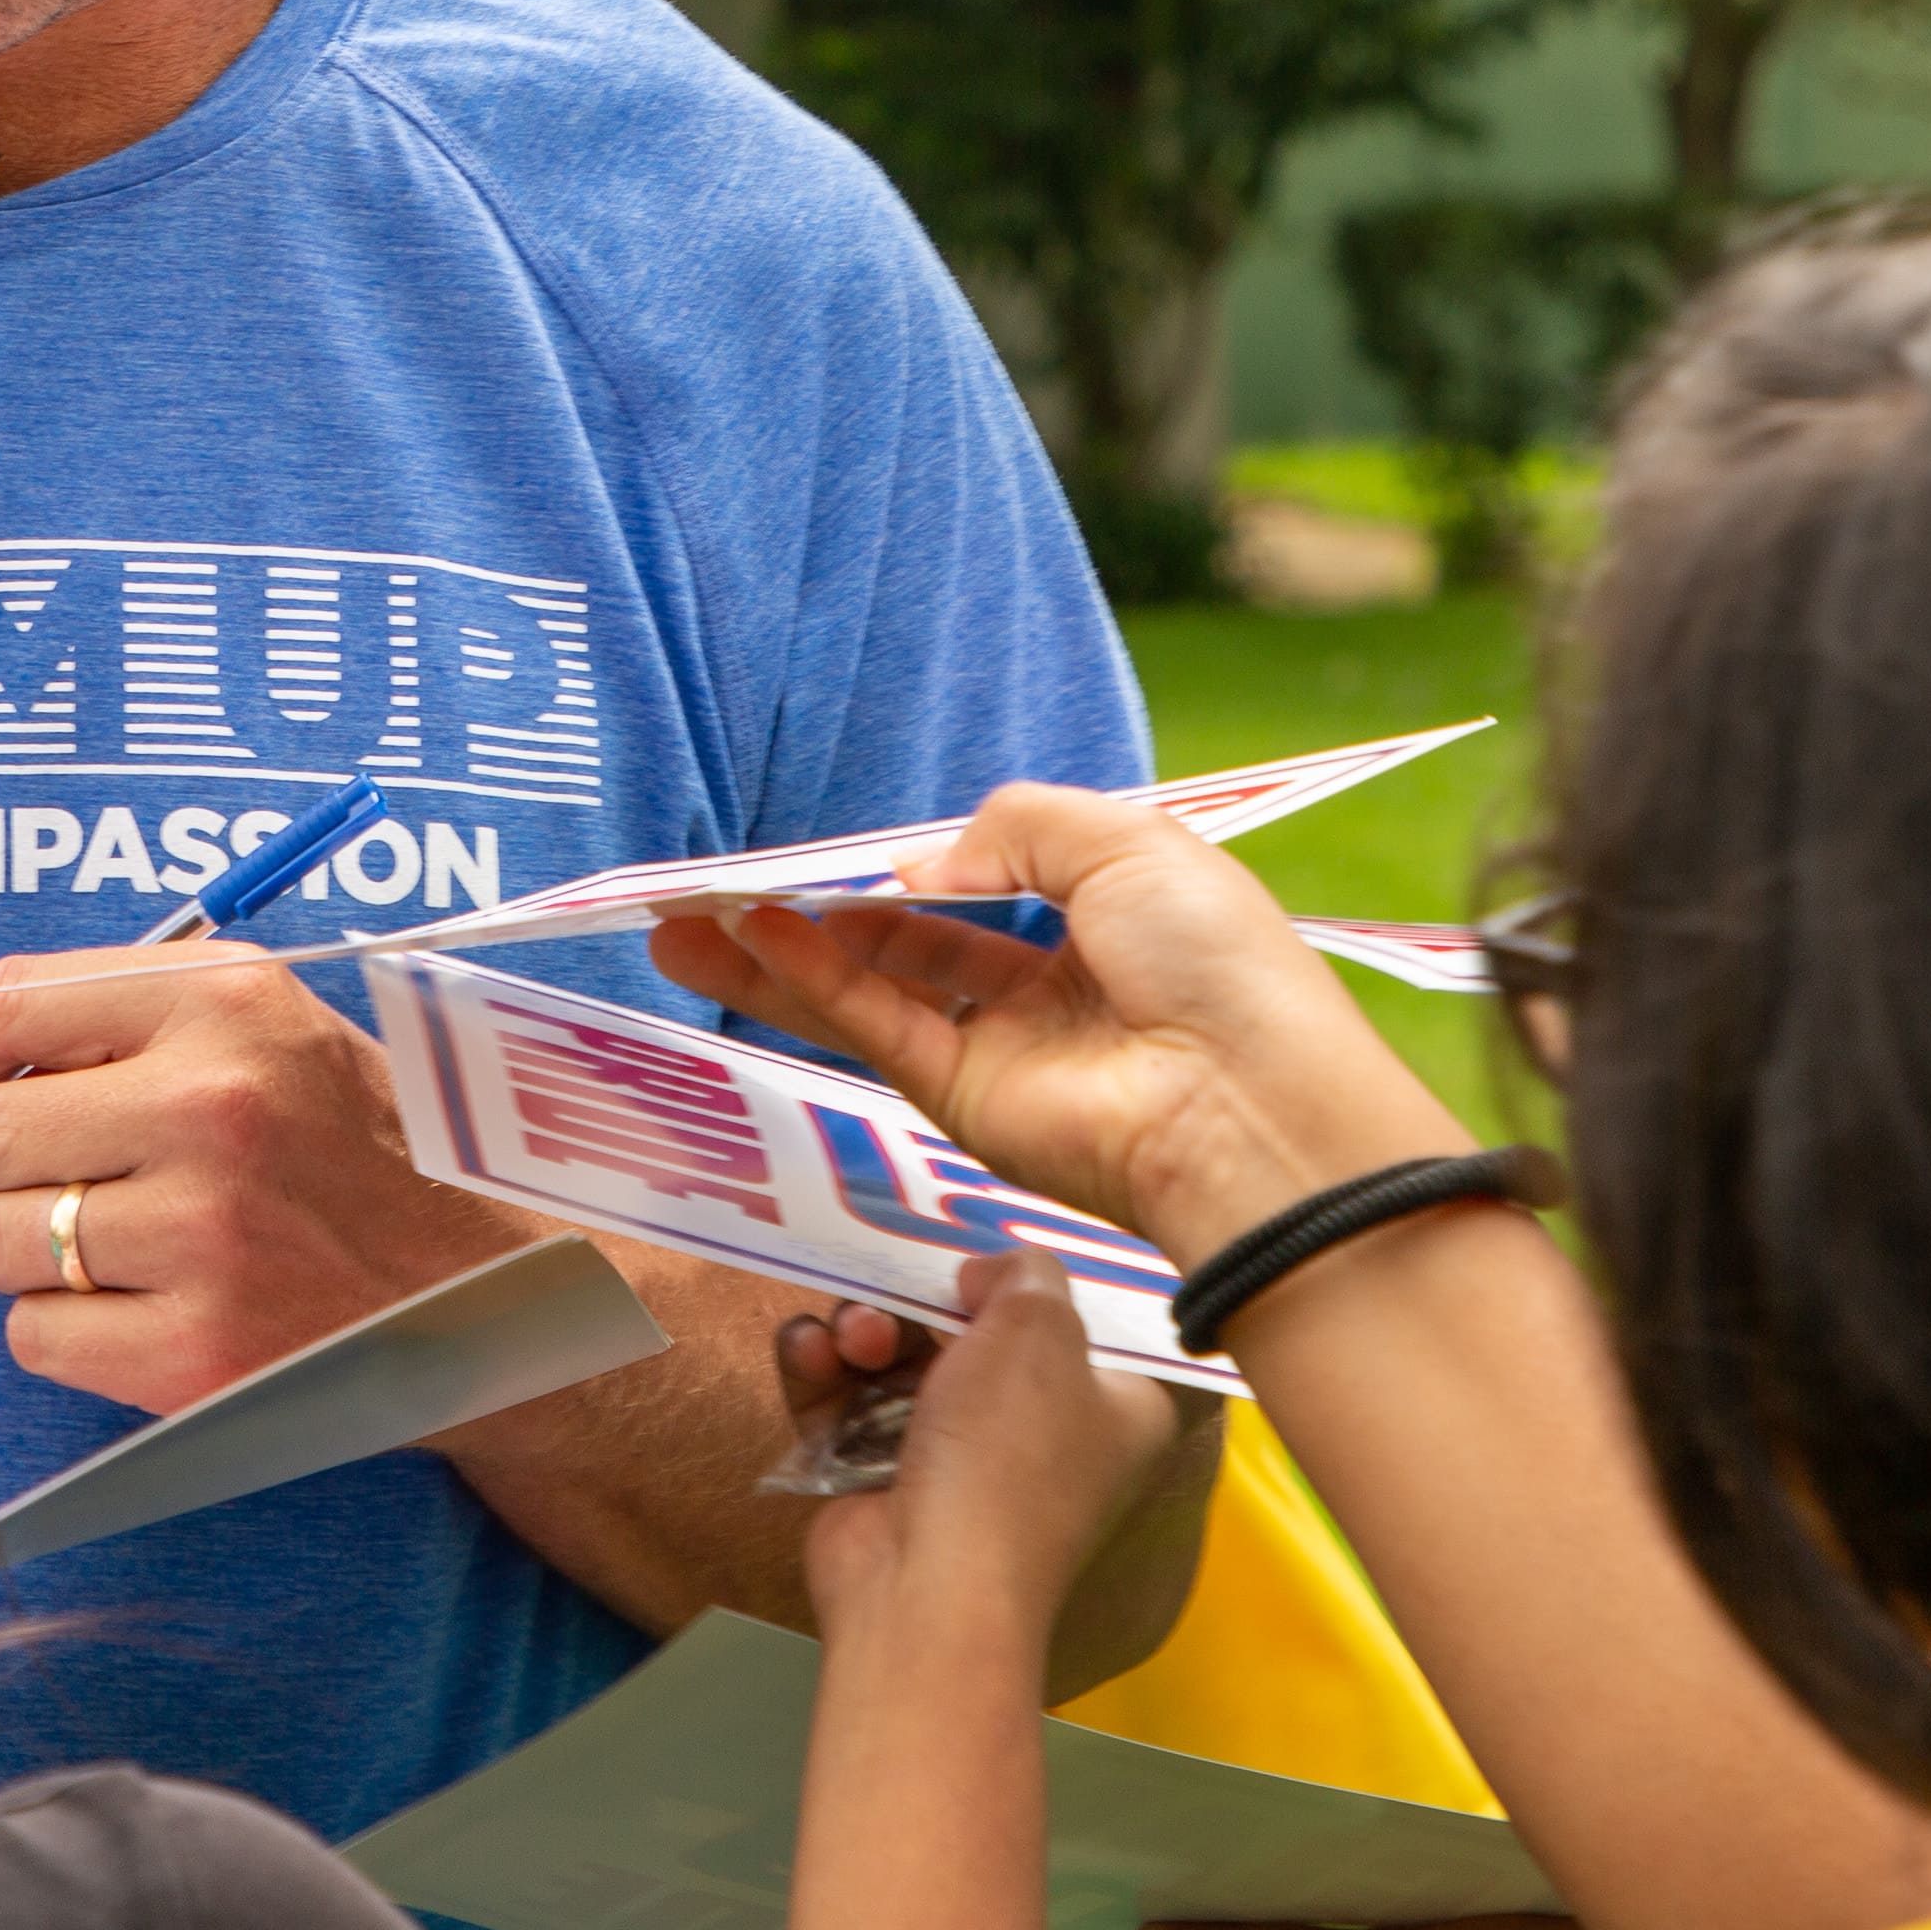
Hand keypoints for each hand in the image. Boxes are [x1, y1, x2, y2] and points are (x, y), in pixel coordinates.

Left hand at [0, 945, 536, 1409]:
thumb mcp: (263, 1027)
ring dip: (14, 1253)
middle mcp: (212, 1105)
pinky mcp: (199, 1349)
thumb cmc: (350, 1146)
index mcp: (223, 1001)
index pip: (4, 1006)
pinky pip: (38, 1336)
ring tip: (101, 1249)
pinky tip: (137, 1313)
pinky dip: (60, 1332)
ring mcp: (207, 1234)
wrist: (485, 1289)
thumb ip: (114, 1015)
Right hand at [647, 783, 1464, 1258]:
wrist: (1245, 1103)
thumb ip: (1015, 827)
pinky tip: (752, 935)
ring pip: (865, 988)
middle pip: (899, 942)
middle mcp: (1043, 988)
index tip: (822, 849)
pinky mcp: (964, 1102)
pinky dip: (810, 981)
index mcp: (1101, 919)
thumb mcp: (1127, 839)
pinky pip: (873, 1027)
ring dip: (778, 950)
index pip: (977, 883)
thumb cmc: (1215, 962)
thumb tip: (919, 862)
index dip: (897, 863)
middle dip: (809, 911)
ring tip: (684, 918)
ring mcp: (998, 1050)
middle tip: (710, 886)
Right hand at [785, 1254, 1174, 1648]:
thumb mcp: (1039, 1330)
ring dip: (862, 1329)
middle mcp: (1039, 1432)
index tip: (980, 1259)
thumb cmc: (1006, 1457)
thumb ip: (1024, 1272)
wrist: (928, 1587)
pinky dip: (822, 1368)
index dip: (1028, 1282)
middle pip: (970, 1330)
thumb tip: (984, 1278)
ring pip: (898, 1357)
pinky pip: (845, 1397)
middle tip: (893, 1301)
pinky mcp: (878, 1475)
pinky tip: (809, 1352)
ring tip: (849, 1340)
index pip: (1079, 1322)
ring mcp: (954, 1458)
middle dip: (918, 1303)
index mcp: (1112, 1406)